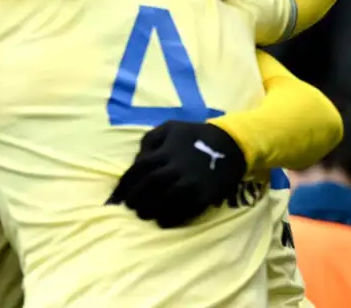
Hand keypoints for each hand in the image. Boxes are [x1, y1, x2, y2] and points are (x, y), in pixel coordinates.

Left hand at [107, 121, 246, 227]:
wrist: (231, 144)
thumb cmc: (195, 135)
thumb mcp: (170, 127)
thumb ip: (149, 140)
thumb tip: (137, 160)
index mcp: (165, 151)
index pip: (138, 169)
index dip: (126, 183)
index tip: (118, 195)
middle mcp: (176, 167)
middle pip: (150, 185)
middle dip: (137, 198)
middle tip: (130, 207)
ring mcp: (191, 182)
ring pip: (166, 200)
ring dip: (152, 210)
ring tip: (144, 216)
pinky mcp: (205, 195)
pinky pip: (187, 210)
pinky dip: (173, 218)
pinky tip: (163, 222)